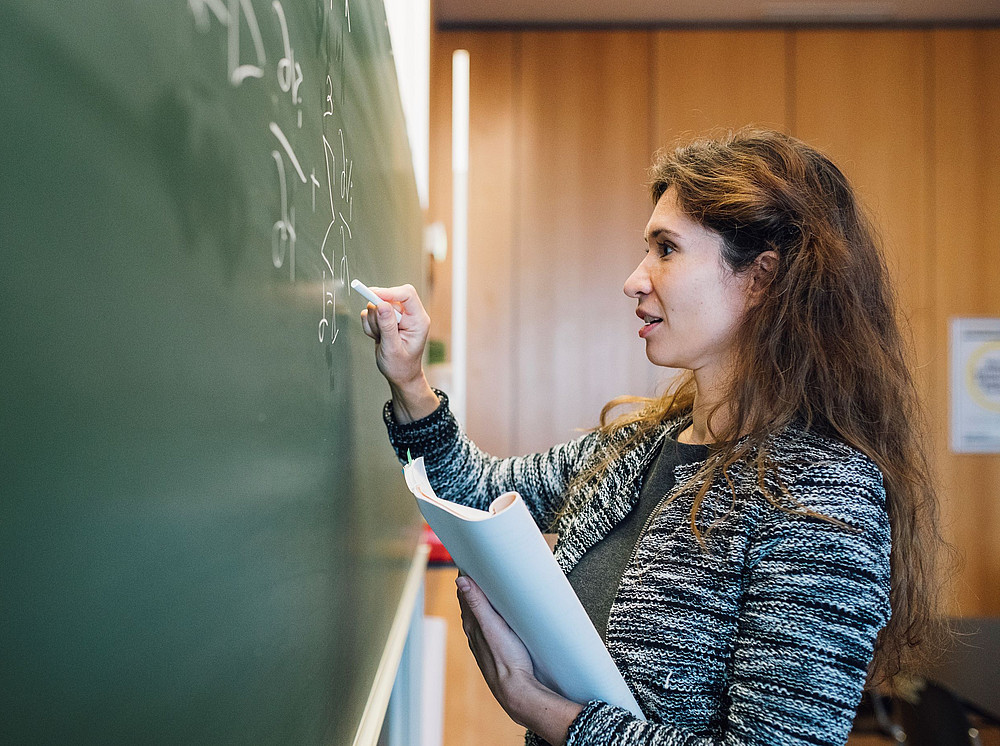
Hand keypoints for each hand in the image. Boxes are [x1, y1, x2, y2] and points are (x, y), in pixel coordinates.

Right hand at [359, 284, 428, 386]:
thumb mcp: (393, 348)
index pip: (407, 294)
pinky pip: (371, 313)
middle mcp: (410, 315)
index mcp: (418, 320)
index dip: (389, 292)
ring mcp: (398, 316)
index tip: (373, 296)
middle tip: (379, 332)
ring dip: (373, 322)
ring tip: (380, 338)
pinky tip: (377, 337)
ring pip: (377, 306)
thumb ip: (387, 326)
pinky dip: (369, 326)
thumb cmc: (401, 366)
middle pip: (389, 297)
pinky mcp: (387, 318)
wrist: (400, 375)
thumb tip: (382, 305)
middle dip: (378, 314)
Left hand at [456, 576, 583, 744]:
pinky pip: (489, 628)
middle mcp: (474, 633)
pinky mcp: (495, 649)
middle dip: (474, 586)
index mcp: (472, 625)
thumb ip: (478, 604)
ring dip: (483, 601)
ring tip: (491, 588)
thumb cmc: (506, 660)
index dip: (466, 577)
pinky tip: (500, 617)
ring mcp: (484, 642)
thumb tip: (461, 581)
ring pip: (479, 616)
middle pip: (471, 604)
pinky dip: (491, 616)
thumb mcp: (492, 626)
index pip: (464, 594)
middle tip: (482, 569)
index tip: (470, 562)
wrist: (517, 691)